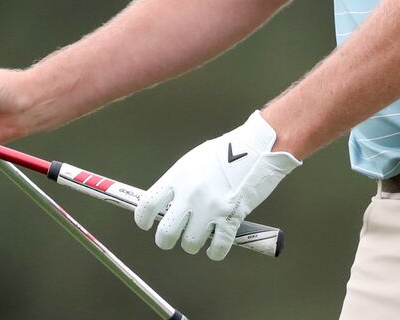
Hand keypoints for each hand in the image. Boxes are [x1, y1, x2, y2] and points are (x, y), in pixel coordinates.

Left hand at [134, 110, 300, 260]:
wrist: (257, 147)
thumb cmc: (225, 152)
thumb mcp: (193, 162)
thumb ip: (179, 183)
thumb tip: (166, 204)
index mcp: (178, 177)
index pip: (148, 204)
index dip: (143, 219)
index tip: (146, 224)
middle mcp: (190, 194)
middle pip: (165, 232)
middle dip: (165, 240)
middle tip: (171, 238)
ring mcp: (210, 207)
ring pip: (190, 243)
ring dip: (192, 244)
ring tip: (198, 237)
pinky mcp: (231, 217)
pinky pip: (217, 248)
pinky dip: (215, 252)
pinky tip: (215, 248)